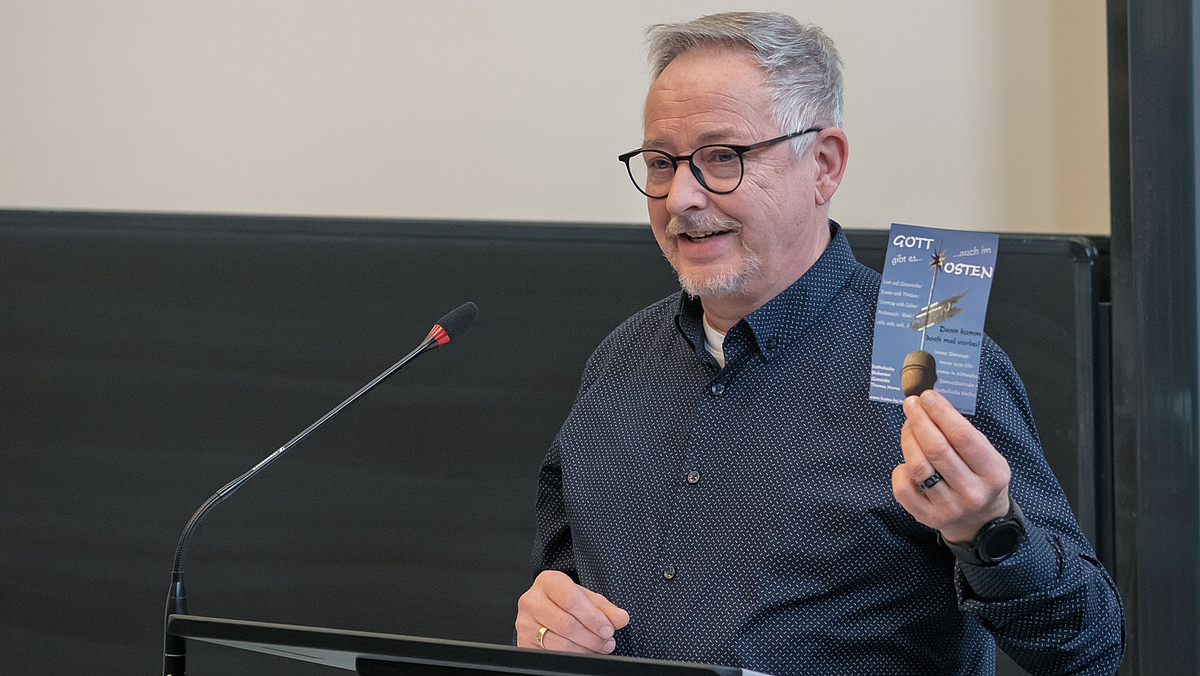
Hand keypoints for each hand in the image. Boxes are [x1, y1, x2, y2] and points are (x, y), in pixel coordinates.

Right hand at [515, 570, 629, 653]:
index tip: (608, 629)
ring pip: (558, 643)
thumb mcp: (588, 600)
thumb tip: (621, 619)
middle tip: (607, 642)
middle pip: (566, 624)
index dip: (592, 617)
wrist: (545, 608)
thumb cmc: (566, 601)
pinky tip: (582, 651)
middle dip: (592, 637)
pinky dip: (572, 656)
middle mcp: (531, 600)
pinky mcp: (523, 641)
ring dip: (584, 649)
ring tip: (598, 647)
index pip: (571, 600)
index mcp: (548, 581)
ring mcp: (524, 622)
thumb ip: (606, 609)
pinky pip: (550, 654)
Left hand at [892, 390, 1011, 542]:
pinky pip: (903, 489)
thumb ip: (964, 434)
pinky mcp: (928, 517)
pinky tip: (907, 460)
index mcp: (992, 472)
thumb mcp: (987, 456)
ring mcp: (949, 507)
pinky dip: (900, 469)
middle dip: (919, 420)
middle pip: (936, 448)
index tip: (927, 396)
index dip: (941, 412)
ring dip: (908, 438)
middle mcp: (972, 492)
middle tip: (911, 404)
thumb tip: (932, 405)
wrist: (980, 521)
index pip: (962, 436)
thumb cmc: (980, 478)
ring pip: (918, 466)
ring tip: (908, 425)